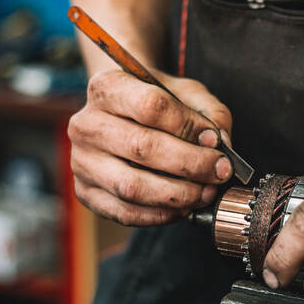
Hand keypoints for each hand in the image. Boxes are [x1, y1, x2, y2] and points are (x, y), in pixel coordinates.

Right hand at [68, 69, 232, 225]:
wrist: (123, 115)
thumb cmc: (157, 103)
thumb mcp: (187, 93)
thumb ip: (210, 113)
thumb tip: (221, 144)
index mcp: (108, 88)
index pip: (151, 106)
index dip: (188, 126)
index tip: (215, 140)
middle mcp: (87, 124)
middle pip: (142, 147)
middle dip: (191, 164)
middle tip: (220, 172)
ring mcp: (82, 161)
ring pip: (132, 186)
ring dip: (178, 194)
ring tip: (205, 193)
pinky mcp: (86, 192)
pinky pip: (125, 212)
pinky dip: (161, 215)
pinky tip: (184, 207)